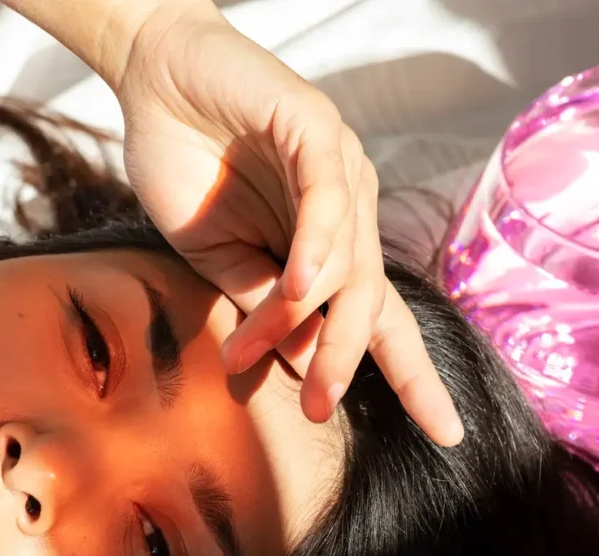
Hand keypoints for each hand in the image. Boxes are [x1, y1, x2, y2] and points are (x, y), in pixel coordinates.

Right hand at [111, 4, 462, 441]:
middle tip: (321, 409)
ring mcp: (339, 169)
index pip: (380, 320)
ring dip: (307, 319)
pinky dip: (317, 244)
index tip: (444, 432)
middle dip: (348, 360)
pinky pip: (328, 197)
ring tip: (264, 359)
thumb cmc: (185, 164)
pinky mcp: (316, 128)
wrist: (153, 80)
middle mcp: (349, 211)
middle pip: (369, 301)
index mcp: (329, 246)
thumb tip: (297, 363)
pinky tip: (299, 284)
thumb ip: (260, 303)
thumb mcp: (219, 257)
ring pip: (346, 261)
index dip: (413, 376)